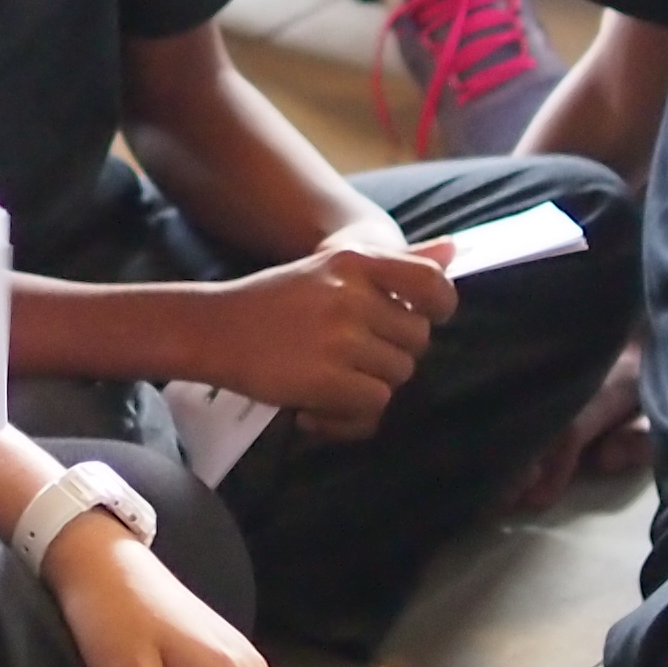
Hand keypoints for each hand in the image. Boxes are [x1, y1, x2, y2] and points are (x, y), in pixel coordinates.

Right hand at [195, 246, 454, 433]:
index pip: (432, 283)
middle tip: (351, 359)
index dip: (439, 308)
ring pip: (398, 375)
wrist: (213, 329)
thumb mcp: (332, 270)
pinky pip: (373, 405)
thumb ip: (395, 264)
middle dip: (392, 355)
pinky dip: (350, 415)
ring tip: (330, 382)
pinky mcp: (326, 379)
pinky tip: (317, 408)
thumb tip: (454, 251)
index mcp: (356, 261)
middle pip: (416, 340)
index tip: (420, 320)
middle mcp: (353, 295)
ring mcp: (340, 338)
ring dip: (369, 386)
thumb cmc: (276, 301)